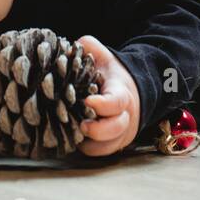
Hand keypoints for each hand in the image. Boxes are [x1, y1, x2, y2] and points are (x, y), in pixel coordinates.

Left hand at [76, 36, 140, 157]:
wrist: (128, 93)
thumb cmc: (110, 74)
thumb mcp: (103, 56)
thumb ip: (89, 47)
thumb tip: (70, 47)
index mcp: (121, 93)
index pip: (117, 102)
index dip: (104, 105)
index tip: (88, 101)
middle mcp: (123, 116)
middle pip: (116, 129)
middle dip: (98, 130)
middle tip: (81, 125)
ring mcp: (118, 133)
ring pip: (108, 146)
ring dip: (90, 143)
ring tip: (73, 133)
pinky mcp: (110, 145)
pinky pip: (98, 153)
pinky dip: (86, 149)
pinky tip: (71, 139)